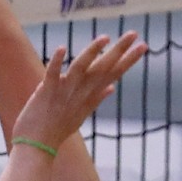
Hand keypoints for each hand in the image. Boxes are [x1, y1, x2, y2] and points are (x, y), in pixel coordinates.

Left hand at [12, 34, 147, 151]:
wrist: (38, 147)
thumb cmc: (58, 130)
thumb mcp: (81, 114)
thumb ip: (96, 98)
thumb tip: (111, 88)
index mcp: (90, 95)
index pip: (114, 73)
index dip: (129, 60)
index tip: (143, 46)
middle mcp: (80, 92)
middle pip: (103, 68)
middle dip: (119, 50)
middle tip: (134, 33)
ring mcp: (64, 92)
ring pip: (80, 68)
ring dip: (92, 52)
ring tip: (105, 37)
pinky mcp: (46, 92)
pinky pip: (52, 74)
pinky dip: (57, 62)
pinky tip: (63, 48)